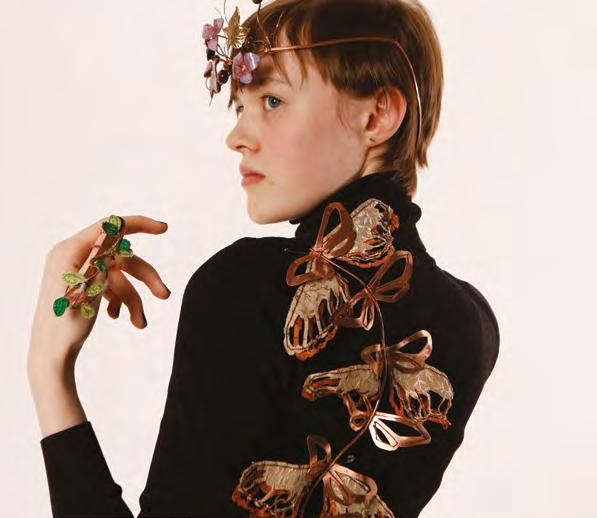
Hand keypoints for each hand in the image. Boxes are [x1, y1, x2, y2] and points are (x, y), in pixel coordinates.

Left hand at [28, 215, 170, 371]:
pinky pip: (109, 285)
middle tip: (164, 295)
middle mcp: (72, 256)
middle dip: (144, 277)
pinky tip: (119, 317)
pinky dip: (120, 300)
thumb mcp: (88, 286)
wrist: (51, 356)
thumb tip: (116, 225)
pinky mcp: (81, 284)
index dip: (140, 224)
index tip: (164, 229)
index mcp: (69, 251)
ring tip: (140, 323)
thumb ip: (102, 254)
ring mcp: (77, 271)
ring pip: (119, 275)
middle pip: (121, 257)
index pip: (110, 226)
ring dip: (133, 297)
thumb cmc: (66, 324)